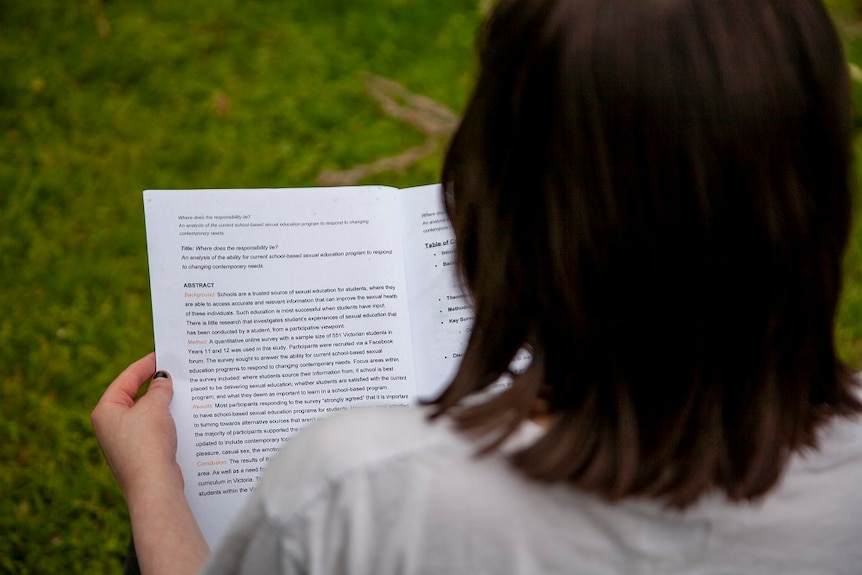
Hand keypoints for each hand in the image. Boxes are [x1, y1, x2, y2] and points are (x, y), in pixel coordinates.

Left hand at [92, 354, 210, 573]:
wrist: (153, 487)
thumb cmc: (148, 444)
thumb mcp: (154, 407)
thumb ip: (159, 389)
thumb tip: (162, 380)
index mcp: (105, 411)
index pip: (126, 379)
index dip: (145, 365)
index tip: (163, 355)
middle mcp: (111, 427)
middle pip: (135, 397)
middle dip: (156, 385)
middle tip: (176, 371)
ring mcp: (125, 443)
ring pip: (146, 415)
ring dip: (163, 404)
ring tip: (183, 391)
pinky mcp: (141, 455)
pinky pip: (154, 431)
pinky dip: (167, 422)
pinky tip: (183, 416)